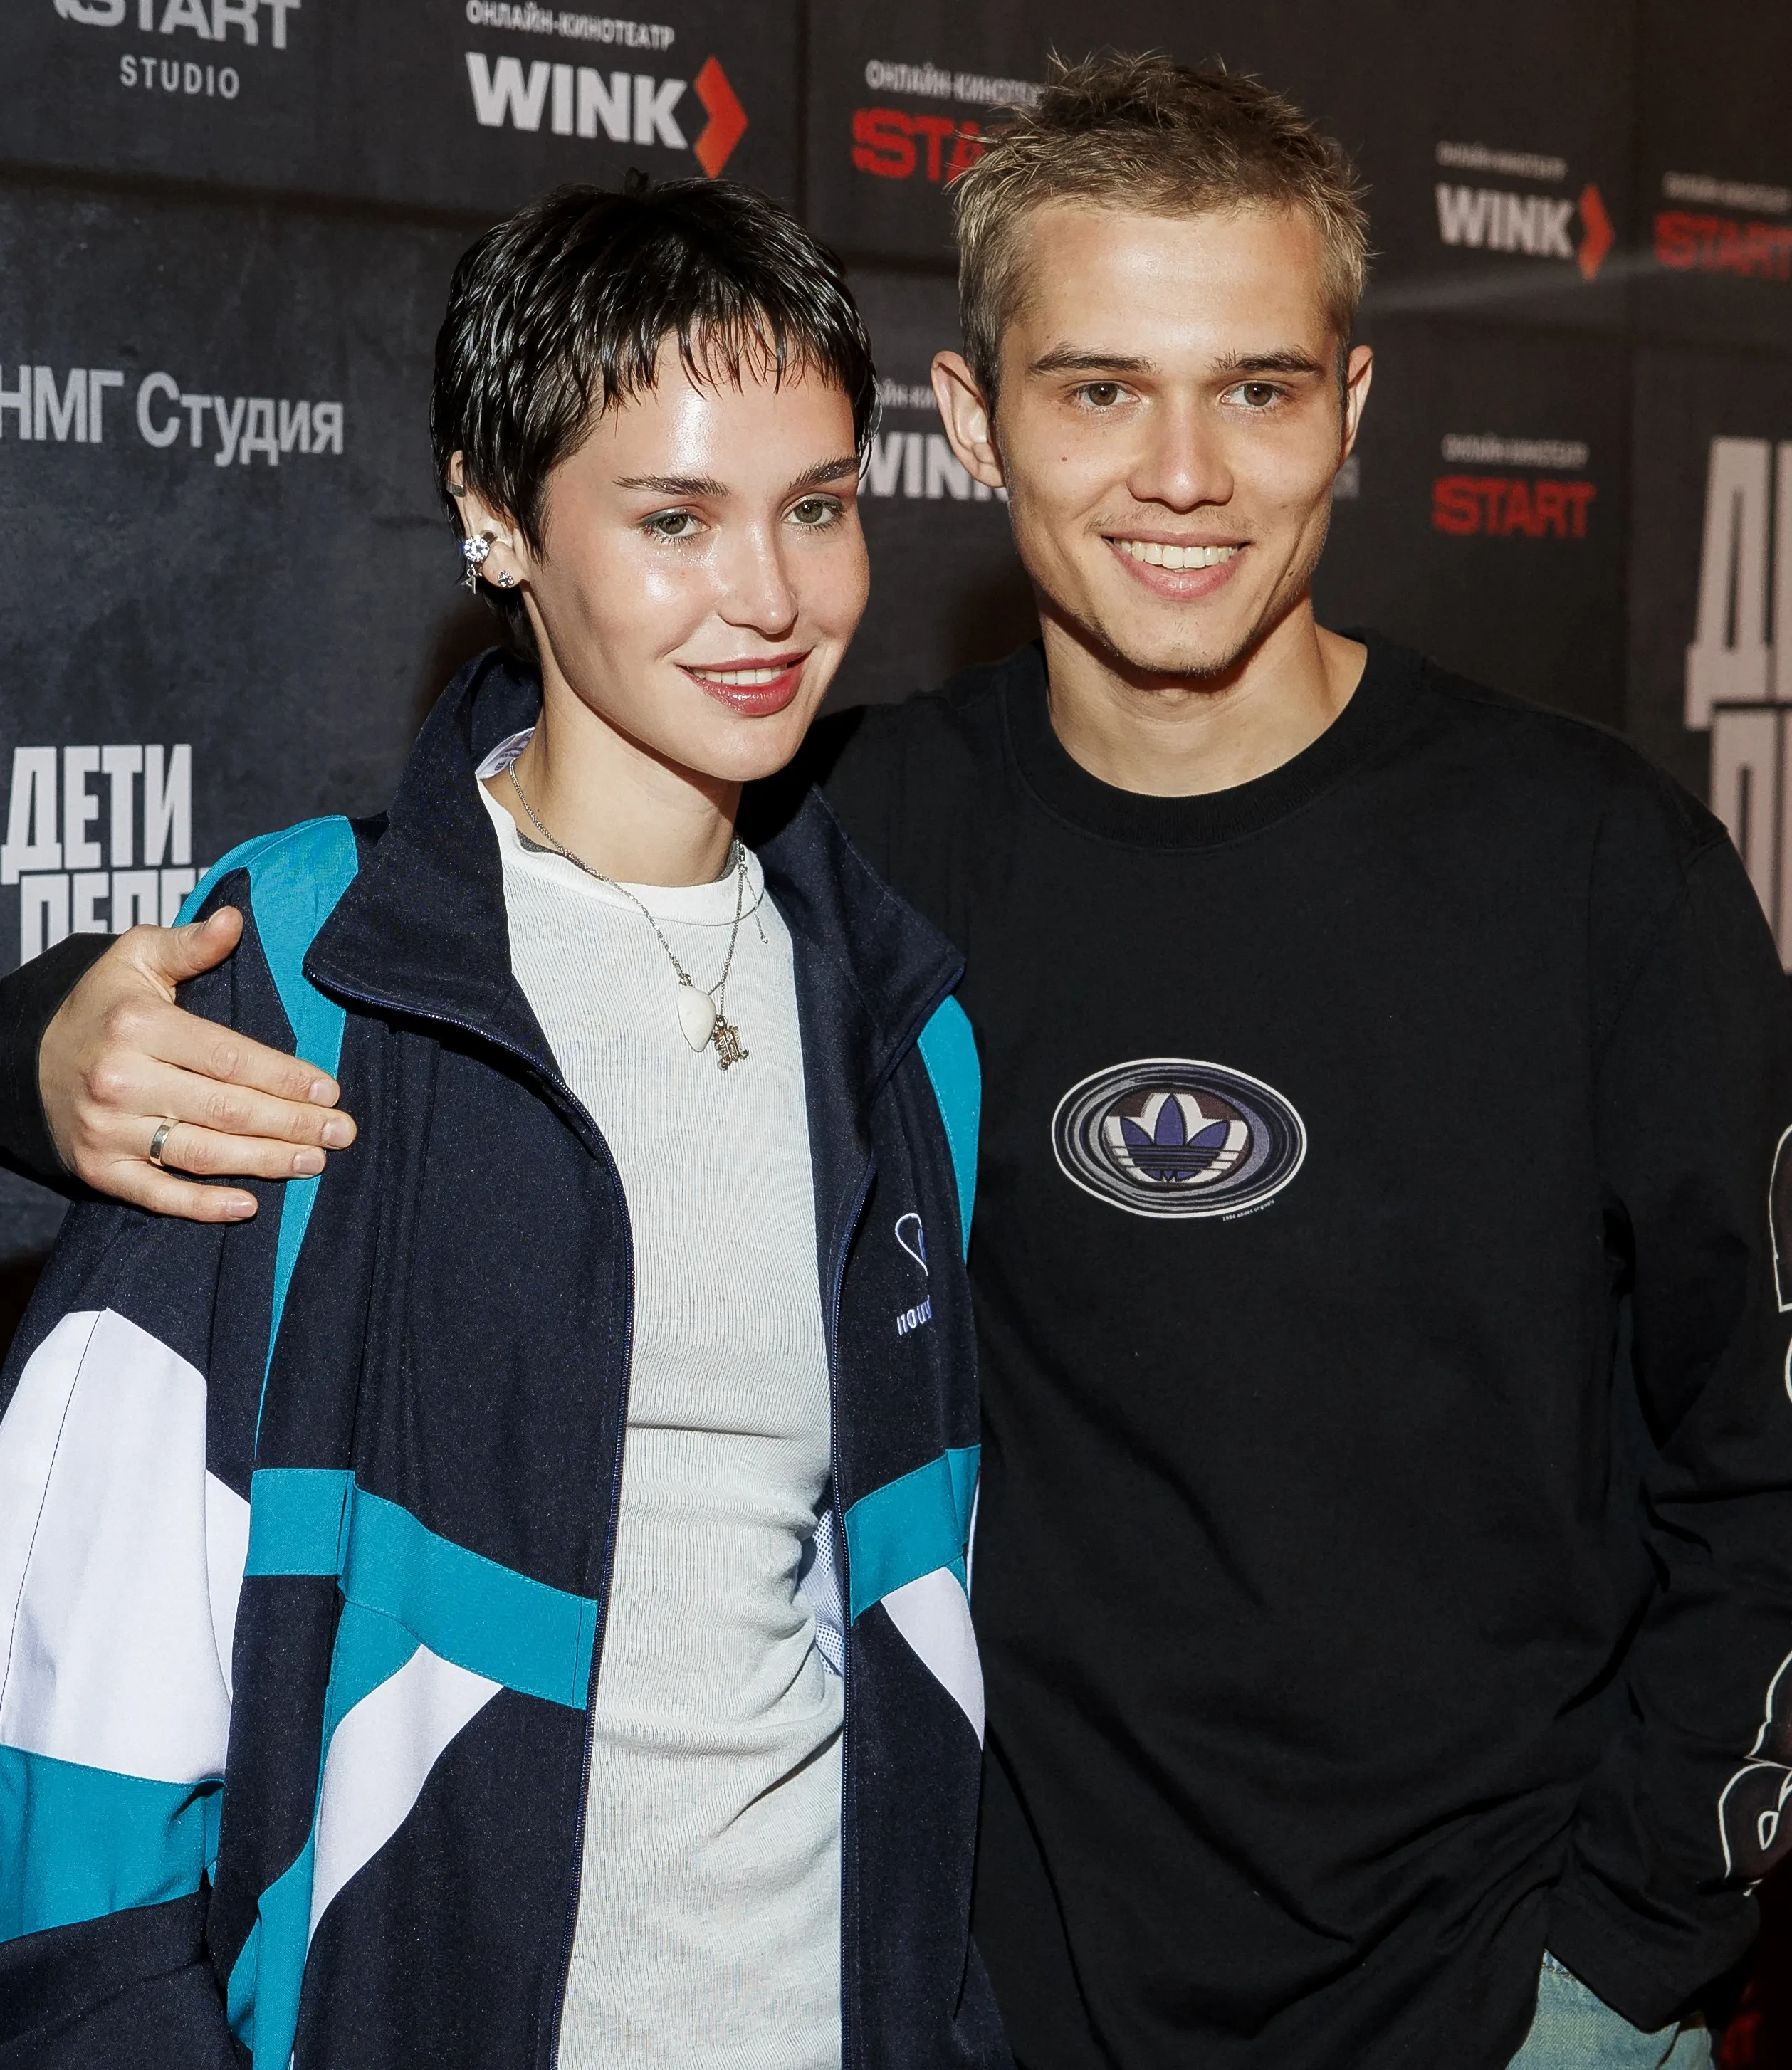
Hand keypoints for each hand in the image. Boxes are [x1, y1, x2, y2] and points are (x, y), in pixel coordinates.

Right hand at [41, 908, 358, 1221]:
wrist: (28, 1060)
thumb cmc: (103, 1006)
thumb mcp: (136, 958)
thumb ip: (189, 944)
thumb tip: (234, 920)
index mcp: (138, 1027)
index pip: (229, 1058)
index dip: (284, 1076)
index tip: (329, 1090)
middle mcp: (121, 1081)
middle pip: (225, 1109)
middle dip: (291, 1123)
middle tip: (341, 1132)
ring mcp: (108, 1130)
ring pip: (202, 1153)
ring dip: (265, 1162)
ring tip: (315, 1162)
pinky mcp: (98, 1169)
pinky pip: (157, 1194)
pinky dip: (203, 1206)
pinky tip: (249, 1206)